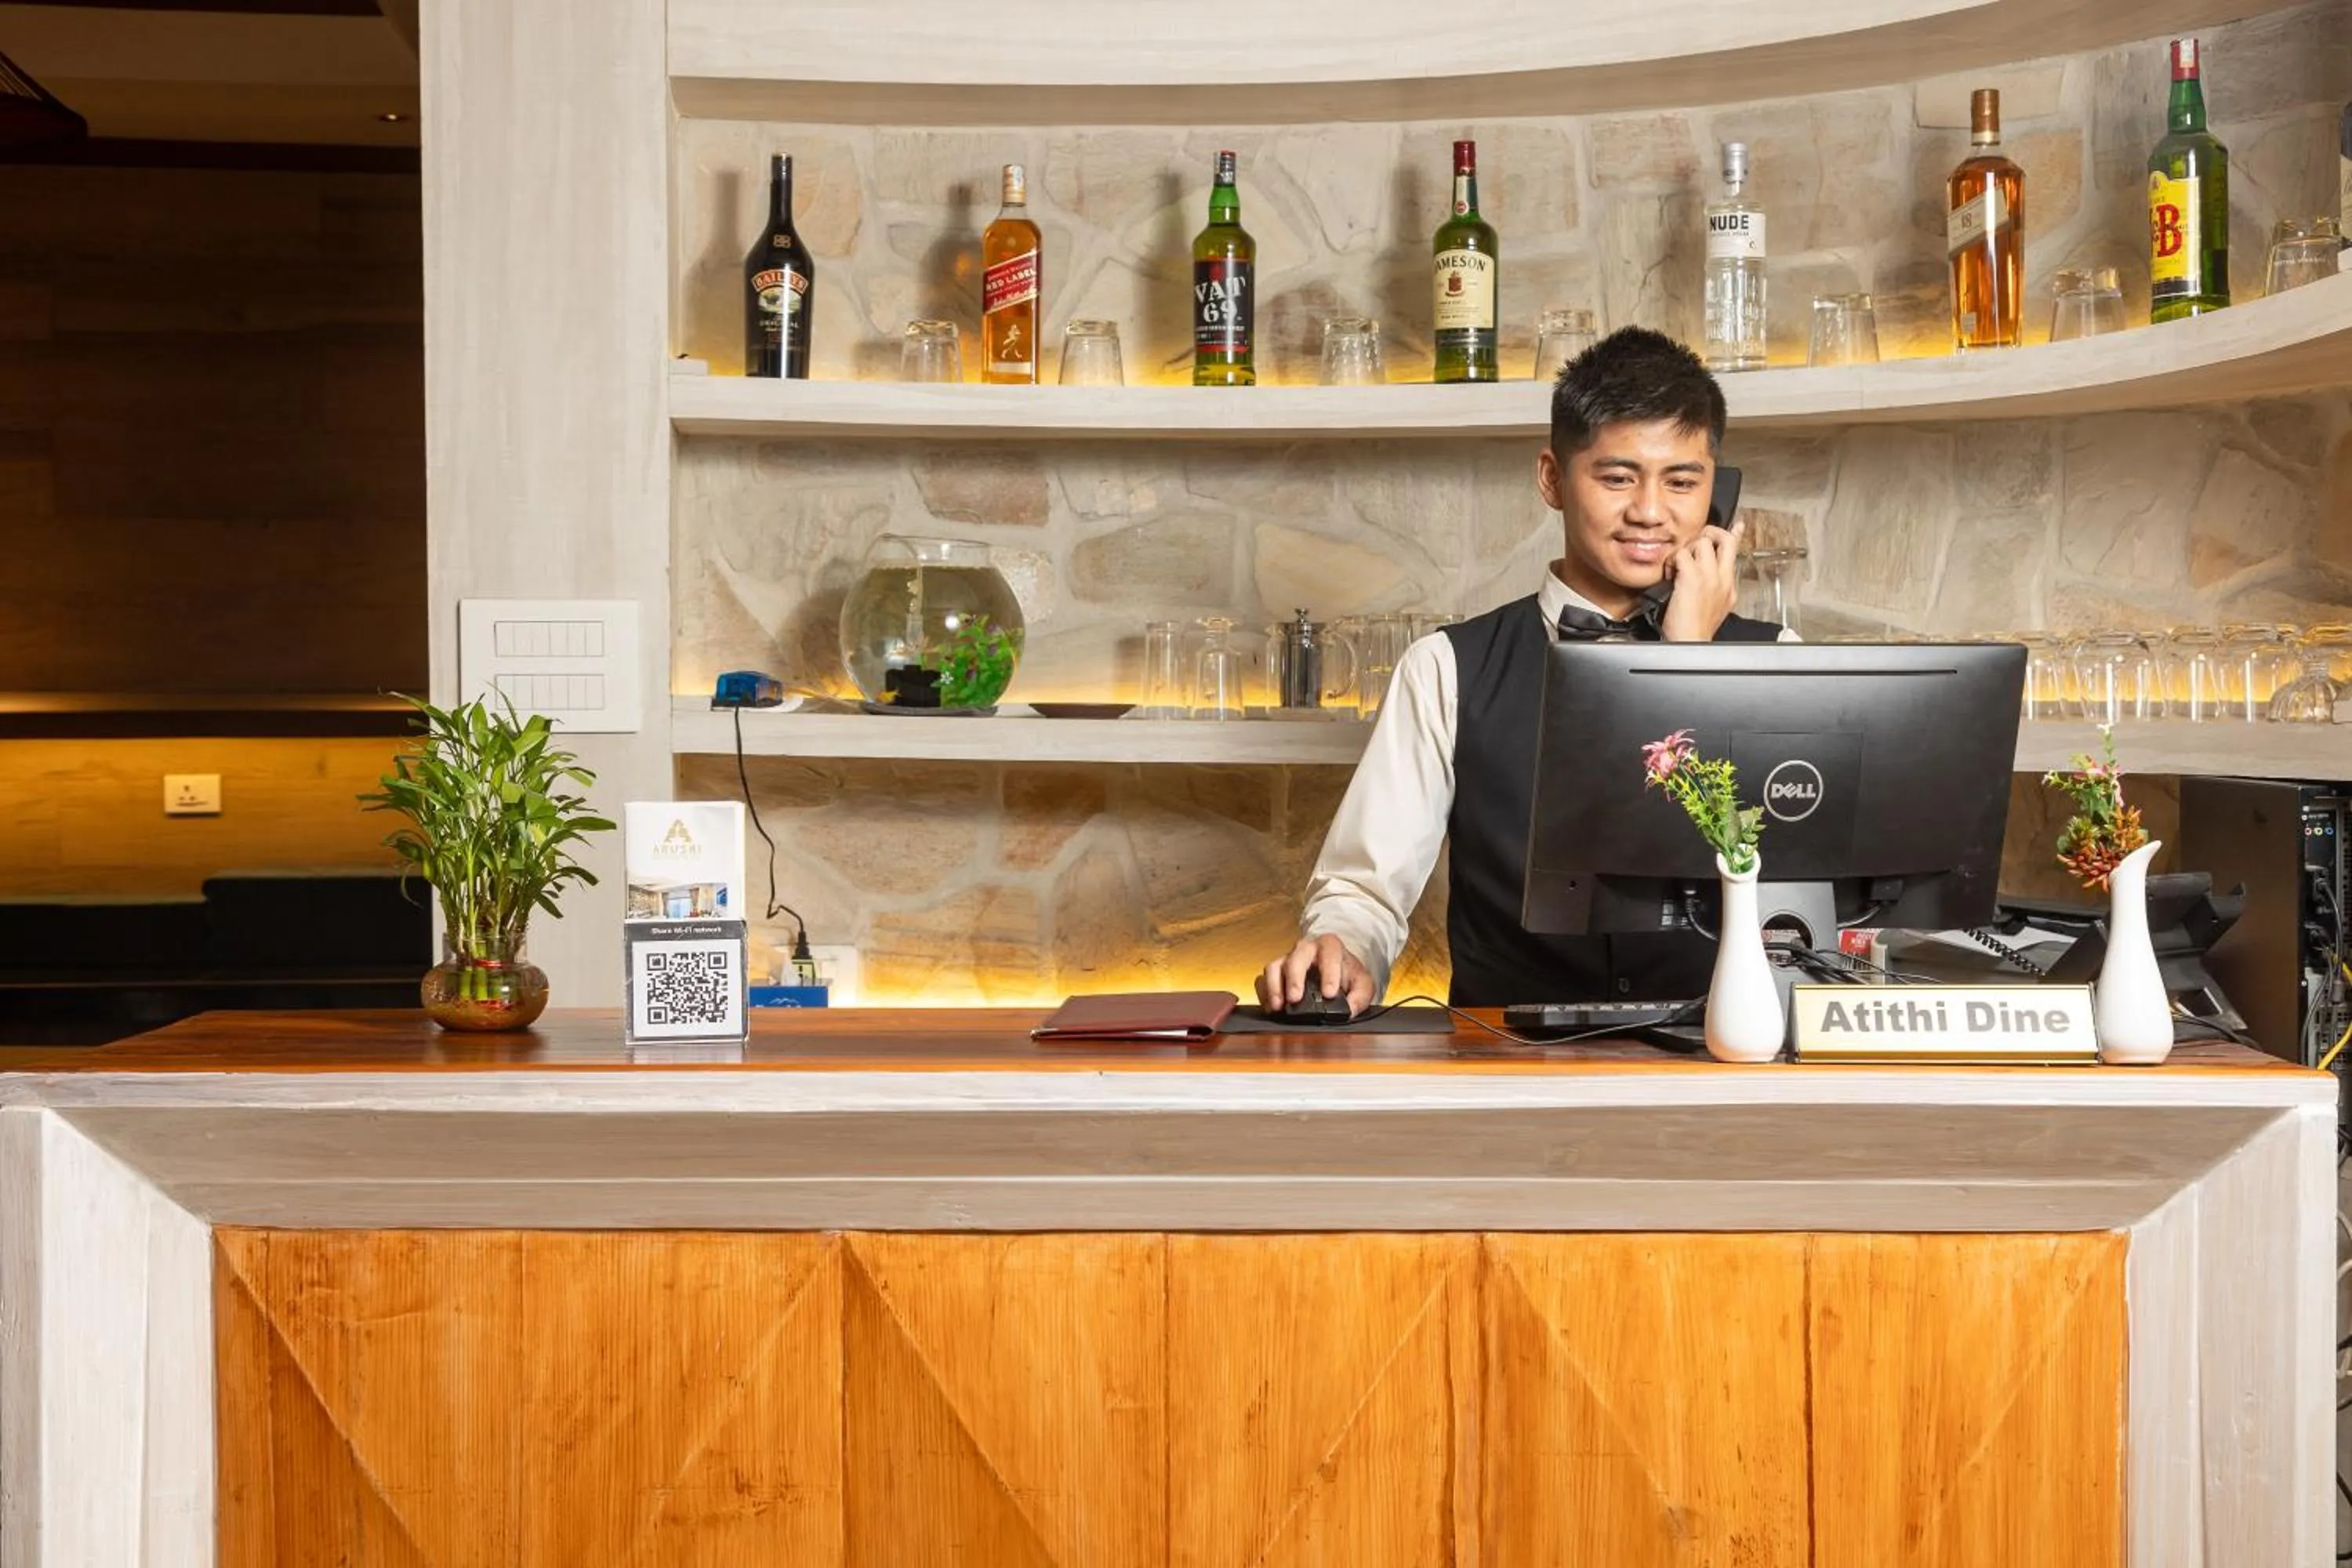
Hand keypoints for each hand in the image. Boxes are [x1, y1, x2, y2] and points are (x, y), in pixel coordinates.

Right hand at [1256, 935, 1376, 1015]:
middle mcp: (1306, 949)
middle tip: (1295, 998)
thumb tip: (1349, 1010)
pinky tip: (1272, 1007)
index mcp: (1330, 947)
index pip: (1329, 954)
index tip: (1329, 994)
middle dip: (1294, 978)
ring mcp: (1288, 959)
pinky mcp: (1276, 972)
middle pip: (1296, 957)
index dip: (1329, 973)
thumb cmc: (1347, 974)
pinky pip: (1263, 979)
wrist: (1335, 971)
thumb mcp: (1363, 983)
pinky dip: (1265, 994)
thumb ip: (1360, 996)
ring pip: (1275, 966)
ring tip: (1278, 1006)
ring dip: (1274, 986)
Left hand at [1659, 519, 1743, 642]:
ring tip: (1678, 565)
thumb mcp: (1714, 608)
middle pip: (1725, 539)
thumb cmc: (1695, 631)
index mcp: (1729, 586)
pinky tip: (1670, 574)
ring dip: (1687, 549)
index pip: (1734, 553)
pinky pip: (1682, 555)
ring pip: (1702, 542)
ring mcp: (1709, 577)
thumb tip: (1712, 578)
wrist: (1691, 643)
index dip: (1735, 535)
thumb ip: (1715, 590)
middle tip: (1697, 540)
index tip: (1738, 526)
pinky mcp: (1692, 578)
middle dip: (1711, 532)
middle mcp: (1723, 578)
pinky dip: (1673, 561)